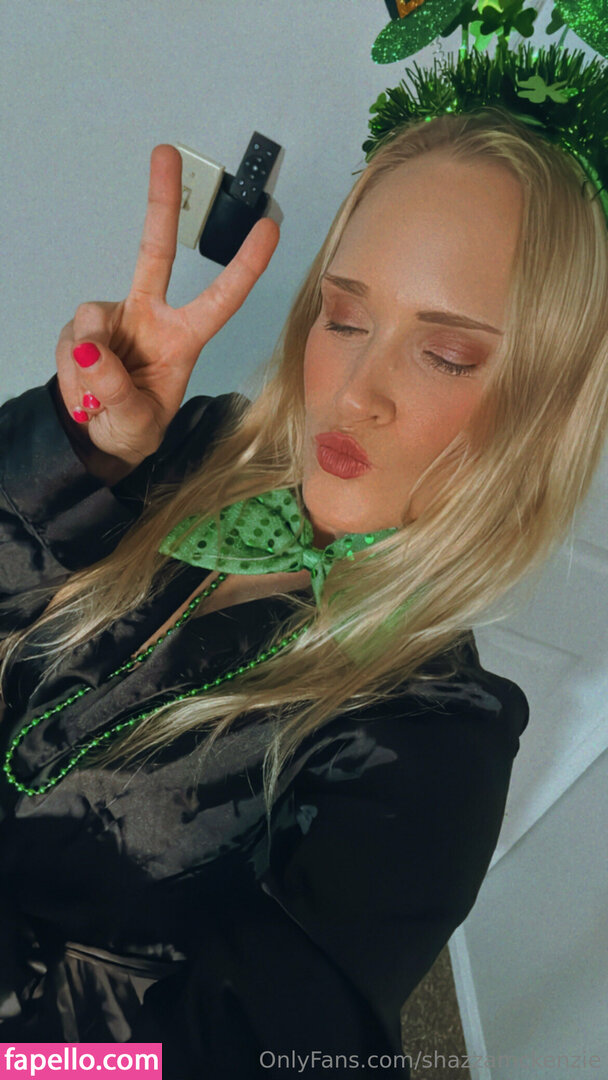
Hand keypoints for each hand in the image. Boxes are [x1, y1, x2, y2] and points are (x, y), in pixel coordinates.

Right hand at [55, 143, 279, 466]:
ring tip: (97, 401)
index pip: (219, 300)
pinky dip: (70, 375)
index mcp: (183, 340)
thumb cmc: (133, 427)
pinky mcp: (81, 327)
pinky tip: (83, 392)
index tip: (269, 227)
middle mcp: (150, 318)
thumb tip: (91, 350)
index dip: (245, 265)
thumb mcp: (135, 424)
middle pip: (155, 252)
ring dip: (87, 370)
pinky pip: (68, 344)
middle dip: (162, 201)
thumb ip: (117, 392)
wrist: (98, 436)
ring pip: (90, 326)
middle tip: (167, 152)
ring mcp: (113, 318)